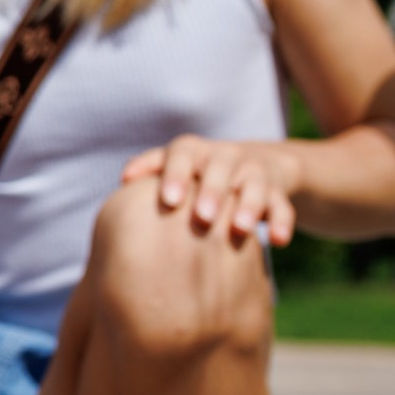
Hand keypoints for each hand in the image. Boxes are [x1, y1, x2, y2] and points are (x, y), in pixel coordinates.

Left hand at [121, 134, 302, 243]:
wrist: (255, 165)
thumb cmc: (194, 179)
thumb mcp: (171, 176)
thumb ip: (146, 182)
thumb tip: (112, 207)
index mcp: (191, 153)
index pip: (180, 154)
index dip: (174, 174)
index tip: (167, 200)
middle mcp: (222, 156)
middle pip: (218, 166)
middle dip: (211, 191)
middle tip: (202, 218)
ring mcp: (252, 170)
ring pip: (253, 183)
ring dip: (248, 206)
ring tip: (240, 230)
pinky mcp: (276, 188)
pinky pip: (281, 203)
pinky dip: (282, 220)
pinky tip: (278, 242)